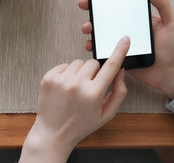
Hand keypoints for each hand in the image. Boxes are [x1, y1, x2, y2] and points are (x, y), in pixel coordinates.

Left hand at [19, 36, 129, 162]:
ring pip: (79, 62)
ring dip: (81, 72)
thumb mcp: (107, 114)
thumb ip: (119, 91)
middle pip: (94, 63)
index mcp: (93, 94)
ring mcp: (61, 80)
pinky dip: (67, 73)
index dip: (120, 51)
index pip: (111, 66)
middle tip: (89, 87)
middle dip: (95, 72)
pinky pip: (65, 65)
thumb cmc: (81, 125)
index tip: (125, 39)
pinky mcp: (49, 78)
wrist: (53, 133)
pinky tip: (66, 88)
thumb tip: (120, 71)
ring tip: (76, 89)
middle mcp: (76, 85)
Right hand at [78, 0, 173, 98]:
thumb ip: (163, 4)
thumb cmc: (173, 48)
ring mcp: (121, 41)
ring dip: (90, 26)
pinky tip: (91, 44)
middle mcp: (127, 27)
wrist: (170, 74)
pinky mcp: (118, 55)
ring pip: (101, 31)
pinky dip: (94, 45)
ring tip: (87, 27)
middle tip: (84, 3)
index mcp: (138, 17)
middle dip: (92, 7)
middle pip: (106, 14)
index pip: (120, 2)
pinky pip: (102, 48)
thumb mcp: (172, 23)